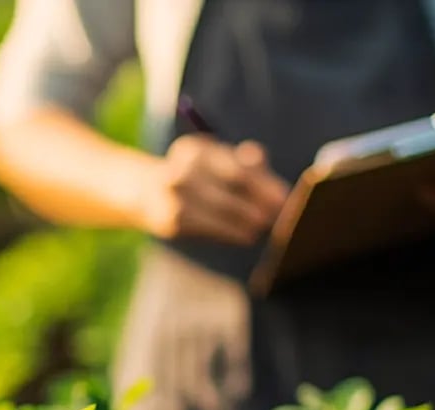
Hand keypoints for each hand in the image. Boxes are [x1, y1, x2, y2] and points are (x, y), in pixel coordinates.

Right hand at [140, 134, 289, 245]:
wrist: (150, 194)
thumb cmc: (198, 176)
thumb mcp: (217, 161)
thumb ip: (246, 163)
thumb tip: (263, 167)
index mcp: (195, 150)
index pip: (237, 168)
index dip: (263, 185)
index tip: (284, 199)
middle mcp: (182, 170)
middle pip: (231, 187)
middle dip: (259, 204)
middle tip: (278, 217)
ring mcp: (174, 197)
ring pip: (222, 211)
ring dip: (247, 221)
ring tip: (264, 227)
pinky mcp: (171, 222)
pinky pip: (209, 229)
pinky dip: (231, 233)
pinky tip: (247, 236)